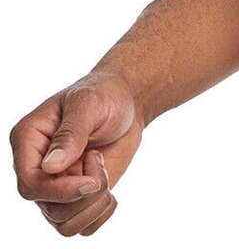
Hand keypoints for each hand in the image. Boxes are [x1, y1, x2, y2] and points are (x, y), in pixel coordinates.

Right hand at [10, 71, 144, 236]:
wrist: (127, 100)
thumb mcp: (88, 104)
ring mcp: (56, 185)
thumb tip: (50, 167)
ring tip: (103, 170)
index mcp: (29, 141)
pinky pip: (81, 228)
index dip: (59, 192)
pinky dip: (100, 216)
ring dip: (94, 204)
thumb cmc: (104, 94)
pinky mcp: (76, 195)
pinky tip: (112, 193)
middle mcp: (38, 168)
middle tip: (100, 160)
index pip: (30, 184)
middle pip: (49, 209)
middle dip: (84, 194)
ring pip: (64, 224)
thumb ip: (71, 133)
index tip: (91, 183)